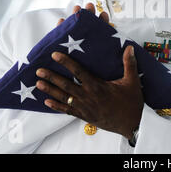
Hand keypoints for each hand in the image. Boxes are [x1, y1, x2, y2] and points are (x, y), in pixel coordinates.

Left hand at [37, 6, 142, 139]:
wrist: (132, 124)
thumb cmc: (131, 102)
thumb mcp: (132, 81)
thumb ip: (129, 64)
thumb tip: (129, 47)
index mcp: (97, 86)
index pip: (78, 71)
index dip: (66, 62)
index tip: (55, 55)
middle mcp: (88, 96)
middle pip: (66, 85)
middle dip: (51, 77)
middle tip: (39, 70)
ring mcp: (85, 107)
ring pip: (64, 97)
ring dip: (50, 90)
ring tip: (39, 83)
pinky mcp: (85, 116)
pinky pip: (68, 110)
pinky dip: (56, 106)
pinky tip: (47, 102)